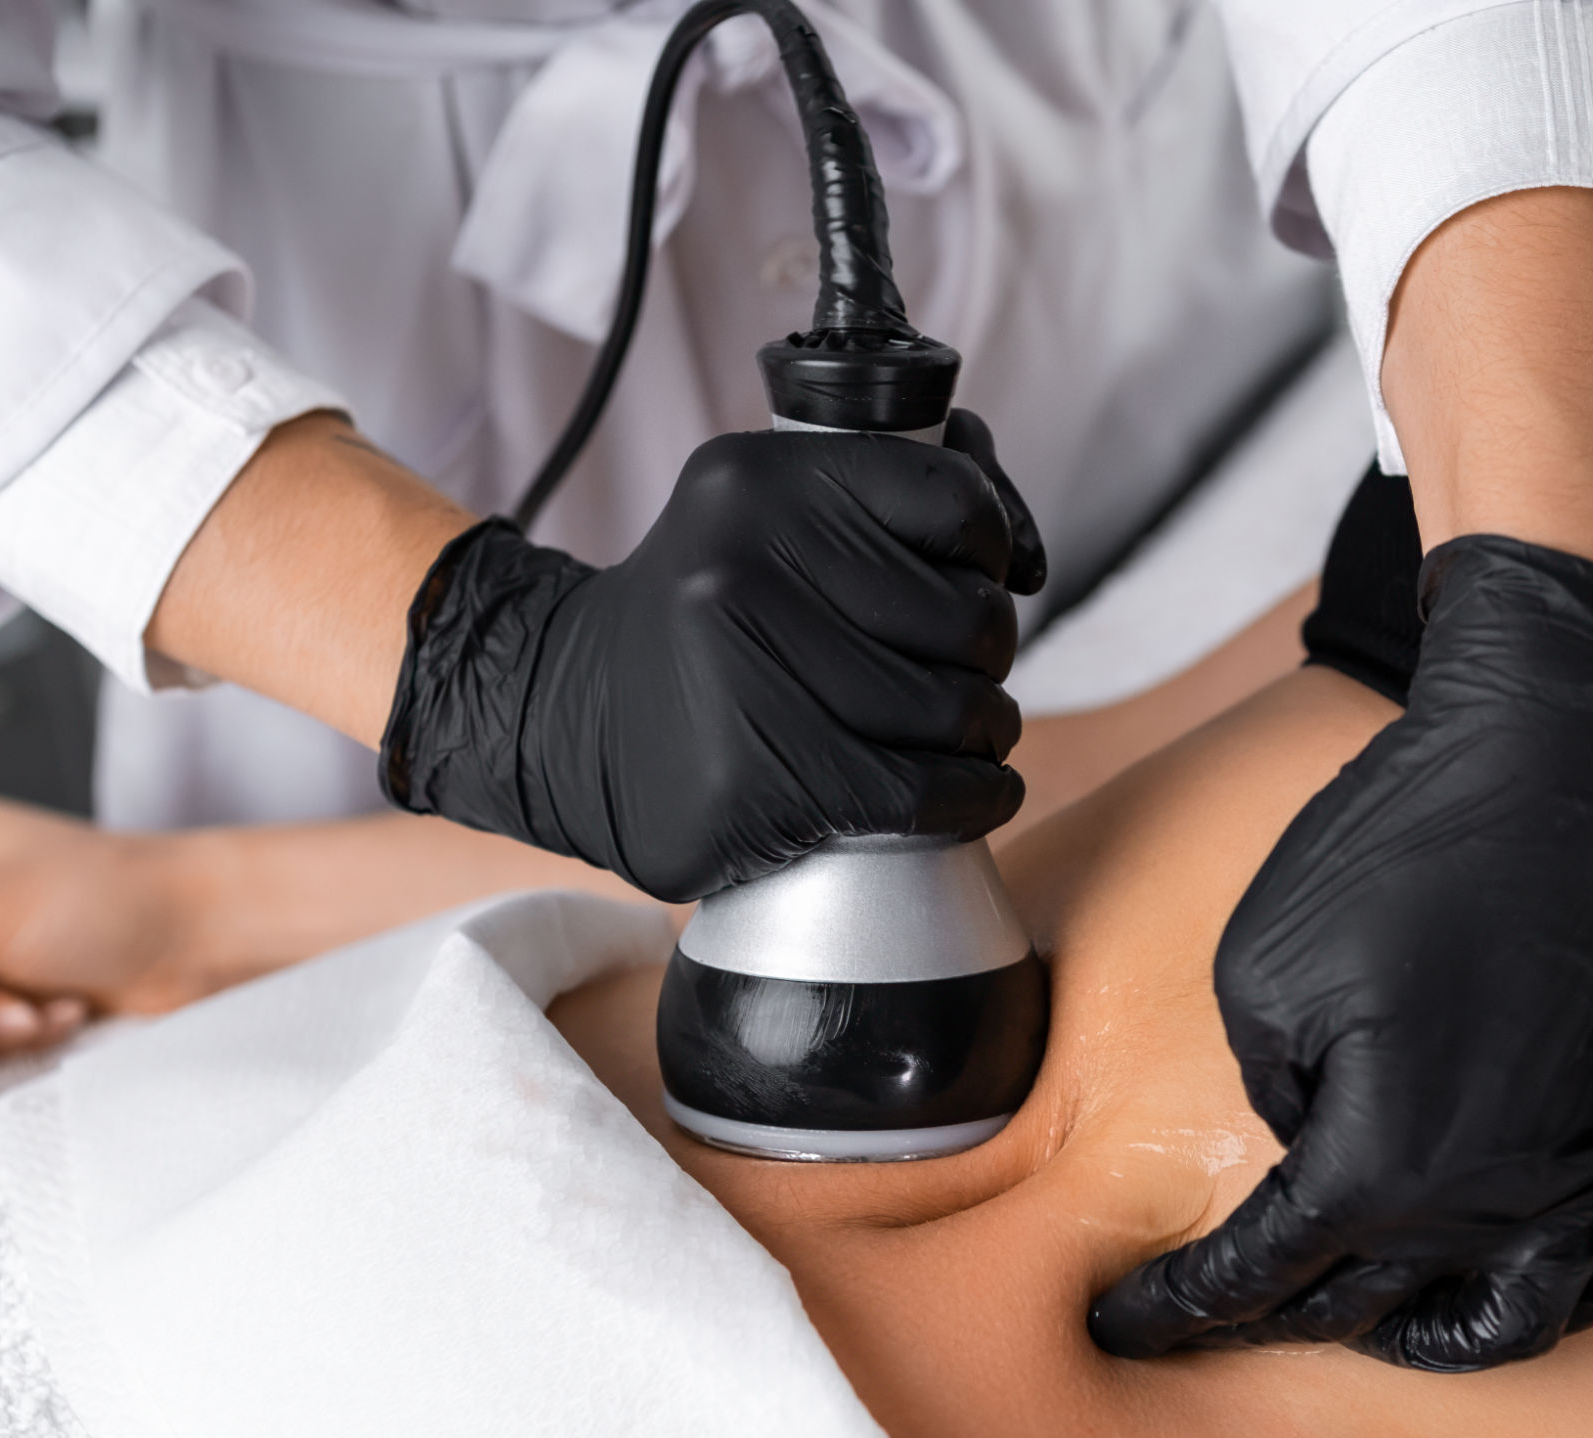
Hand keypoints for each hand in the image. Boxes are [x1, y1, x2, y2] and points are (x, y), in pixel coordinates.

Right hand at [379, 410, 1044, 901]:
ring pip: (957, 712)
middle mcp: (743, 569)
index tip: (980, 579)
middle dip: (987, 656)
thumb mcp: (759, 514)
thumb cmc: (705, 621)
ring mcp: (744, 679)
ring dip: (984, 732)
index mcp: (759, 483)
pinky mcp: (756, 783)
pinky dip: (972, 798)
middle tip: (954, 673)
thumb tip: (1023, 548)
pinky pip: (922, 794)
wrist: (568, 720)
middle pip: (970, 618)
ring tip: (957, 734)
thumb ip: (886, 494)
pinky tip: (970, 791)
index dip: (991, 550)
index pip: (955, 502)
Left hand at [1089, 535, 1592, 1370]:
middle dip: (1269, 1323)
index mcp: (1376, 1165)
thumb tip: (1305, 1137)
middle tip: (1201, 1327)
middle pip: (1363, 1302)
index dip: (1180, 1307)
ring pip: (1501, 1318)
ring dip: (1421, 1338)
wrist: (1551, 768)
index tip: (1122, 1327)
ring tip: (1365, 1328)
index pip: (1260, 1273)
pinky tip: (1518, 1286)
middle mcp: (1484, 1198)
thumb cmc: (1398, 854)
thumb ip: (1267, 1089)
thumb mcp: (1260, 972)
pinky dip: (1569, 1295)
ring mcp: (1570, 1171)